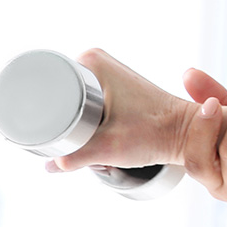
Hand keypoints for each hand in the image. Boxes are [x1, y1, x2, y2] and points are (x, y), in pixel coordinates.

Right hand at [46, 48, 200, 173]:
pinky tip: (88, 135)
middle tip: (75, 142)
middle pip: (55, 95)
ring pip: (69, 103)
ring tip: (86, 140)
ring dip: (71, 124)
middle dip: (58, 123)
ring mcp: (104, 74)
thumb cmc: (155, 134)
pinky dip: (82, 121)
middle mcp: (95, 61)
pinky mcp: (112, 88)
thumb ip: (74, 158)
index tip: (53, 135)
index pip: (44, 84)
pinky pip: (83, 104)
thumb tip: (48, 165)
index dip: (41, 112)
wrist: (185, 134)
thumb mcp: (107, 147)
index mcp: (89, 62)